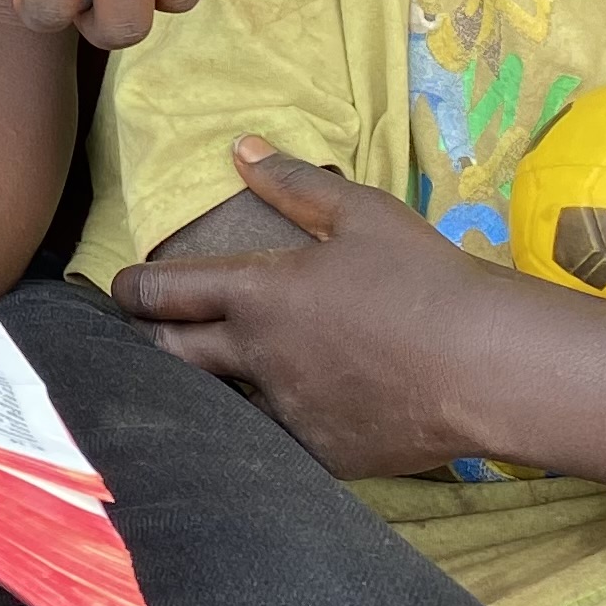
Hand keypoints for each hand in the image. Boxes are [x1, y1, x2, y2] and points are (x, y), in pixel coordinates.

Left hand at [111, 139, 521, 475]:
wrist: (484, 365)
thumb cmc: (423, 277)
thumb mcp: (361, 213)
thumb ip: (295, 183)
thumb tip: (242, 148)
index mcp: (259, 294)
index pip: (165, 294)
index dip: (133, 290)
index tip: (120, 289)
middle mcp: (256, 357)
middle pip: (172, 357)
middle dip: (149, 344)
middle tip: (147, 335)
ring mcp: (286, 413)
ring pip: (216, 407)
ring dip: (203, 391)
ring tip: (198, 380)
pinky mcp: (322, 456)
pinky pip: (274, 444)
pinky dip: (264, 428)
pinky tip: (268, 421)